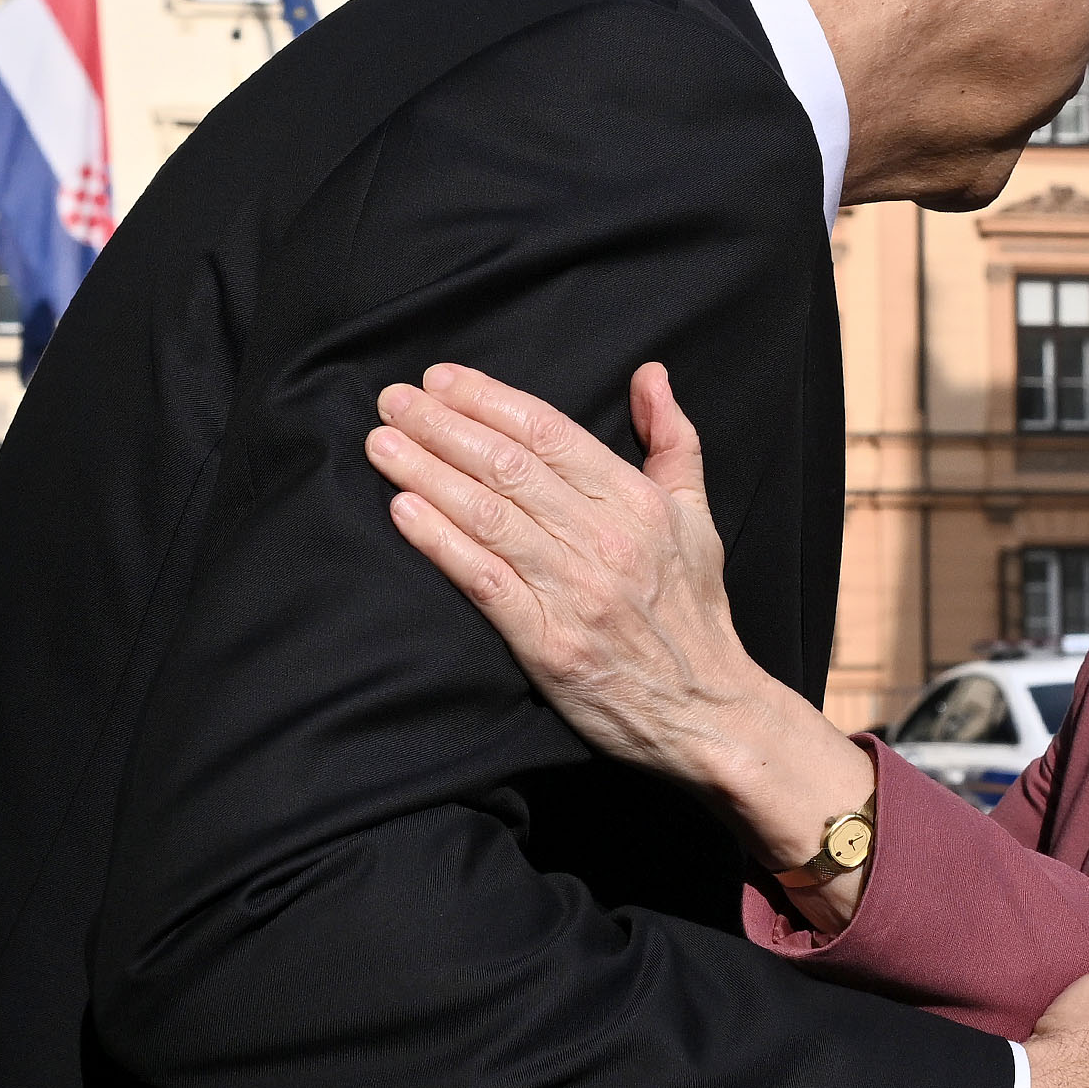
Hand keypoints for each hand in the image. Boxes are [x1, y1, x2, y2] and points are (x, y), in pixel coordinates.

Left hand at [371, 362, 876, 881]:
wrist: (706, 712)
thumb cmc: (694, 613)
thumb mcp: (698, 518)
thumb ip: (673, 441)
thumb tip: (650, 375)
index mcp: (637, 503)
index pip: (549, 433)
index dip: (488, 400)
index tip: (440, 380)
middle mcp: (606, 541)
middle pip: (509, 466)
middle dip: (442, 426)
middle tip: (392, 401)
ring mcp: (576, 593)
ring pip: (489, 516)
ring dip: (427, 473)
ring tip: (381, 445)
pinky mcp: (549, 643)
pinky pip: (484, 581)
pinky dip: (440, 542)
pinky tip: (402, 512)